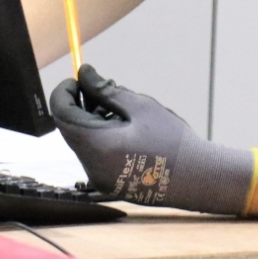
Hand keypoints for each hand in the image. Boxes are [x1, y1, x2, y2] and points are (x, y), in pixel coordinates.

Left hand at [51, 64, 257, 212]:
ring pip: (83, 140)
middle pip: (71, 127)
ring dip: (95, 120)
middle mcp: (90, 166)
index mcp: (96, 145)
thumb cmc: (171, 140)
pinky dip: (103, 136)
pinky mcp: (107, 184)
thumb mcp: (140, 107)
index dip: (65, 91)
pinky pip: (94, 154)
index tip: (80, 77)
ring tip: (127, 111)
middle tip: (110, 89)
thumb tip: (83, 74)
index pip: (61, 113)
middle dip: (84, 104)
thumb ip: (107, 91)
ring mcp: (98, 178)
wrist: (196, 179)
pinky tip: (129, 130)